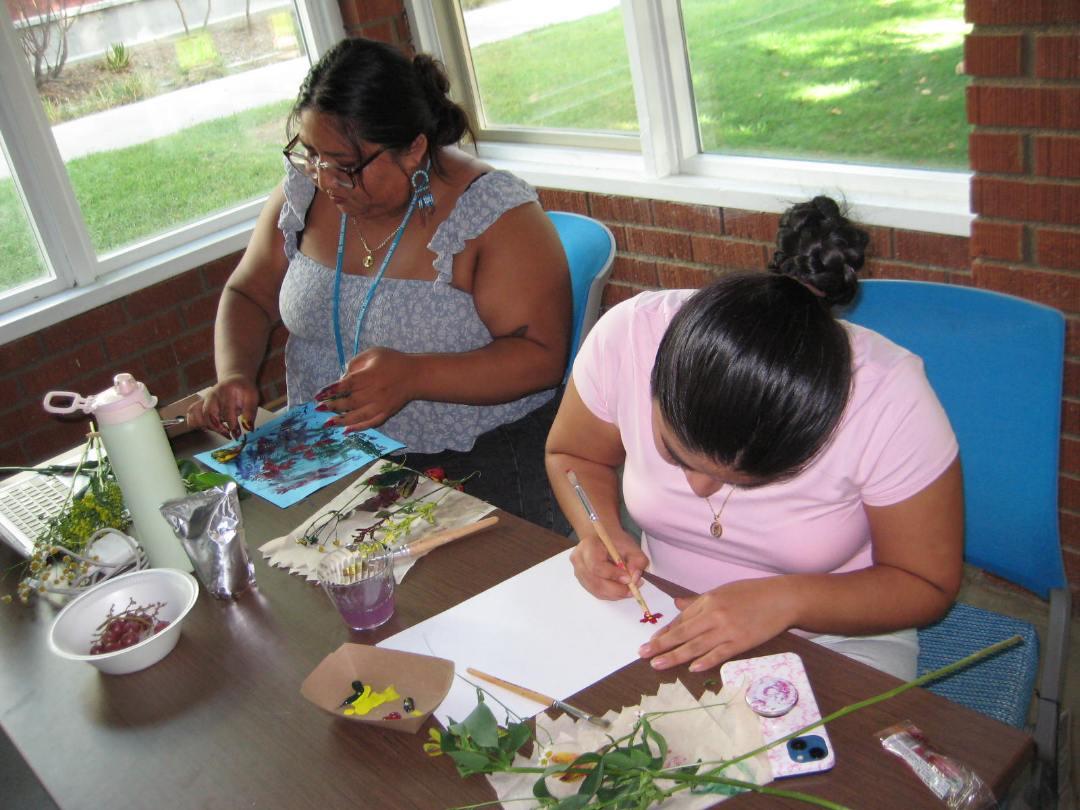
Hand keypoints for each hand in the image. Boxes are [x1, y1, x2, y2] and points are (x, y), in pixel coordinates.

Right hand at [186, 376, 257, 438]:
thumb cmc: (243, 390)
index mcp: (227, 391)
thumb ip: (250, 412)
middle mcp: (212, 394)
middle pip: (208, 413)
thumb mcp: (253, 397)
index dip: (232, 425)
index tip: (237, 435)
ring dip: (206, 426)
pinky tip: (207, 427)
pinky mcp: (199, 403)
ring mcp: (204, 399)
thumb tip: (249, 428)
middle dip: (217, 427)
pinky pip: (191, 413)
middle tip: (228, 435)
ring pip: (196, 414)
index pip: (227, 411)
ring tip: (219, 430)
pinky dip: (195, 423)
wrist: (234, 380)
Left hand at [314, 347, 414, 430]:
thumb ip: (355, 363)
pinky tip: (347, 430)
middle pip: (350, 401)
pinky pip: (371, 423)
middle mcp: (375, 392)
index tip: (318, 395)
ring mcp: (381, 404)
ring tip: (328, 423)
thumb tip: (342, 378)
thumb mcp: (373, 353)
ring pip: (359, 415)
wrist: (415, 375)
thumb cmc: (392, 361)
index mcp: (370, 375)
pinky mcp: (386, 413)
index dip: (331, 391)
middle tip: (319, 409)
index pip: (347, 384)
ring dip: (342, 420)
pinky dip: (359, 428)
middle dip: (333, 406)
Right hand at [570, 528, 649, 600]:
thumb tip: (635, 577)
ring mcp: (579, 572)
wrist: (601, 539)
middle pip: (596, 583)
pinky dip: (611, 595)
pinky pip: (597, 593)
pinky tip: (621, 590)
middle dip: (617, 589)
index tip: (629, 578)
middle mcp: (579, 560)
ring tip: (630, 589)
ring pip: (597, 591)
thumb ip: (637, 560)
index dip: (613, 575)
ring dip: (615, 594)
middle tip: (633, 589)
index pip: (596, 566)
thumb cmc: (614, 541)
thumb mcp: (630, 545)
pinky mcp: (583, 581)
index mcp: (588, 546)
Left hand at [638, 577, 793, 672]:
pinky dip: (705, 661)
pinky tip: (691, 668)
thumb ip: (698, 601)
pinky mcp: (741, 642)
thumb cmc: (752, 593)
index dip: (665, 632)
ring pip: (696, 645)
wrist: (781, 598)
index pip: (681, 619)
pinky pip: (719, 653)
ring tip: (657, 664)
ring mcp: (727, 629)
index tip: (651, 641)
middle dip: (661, 644)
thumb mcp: (722, 591)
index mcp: (708, 600)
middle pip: (683, 633)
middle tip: (643, 654)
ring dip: (675, 656)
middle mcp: (714, 614)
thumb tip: (677, 603)